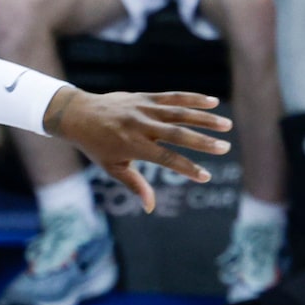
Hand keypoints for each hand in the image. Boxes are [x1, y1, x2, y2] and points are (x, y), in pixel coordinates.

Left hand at [41, 88, 228, 210]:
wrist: (78, 114)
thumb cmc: (96, 146)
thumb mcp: (112, 168)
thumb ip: (135, 185)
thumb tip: (150, 208)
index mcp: (133, 146)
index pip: (166, 159)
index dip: (186, 168)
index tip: (205, 176)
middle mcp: (141, 126)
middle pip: (178, 134)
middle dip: (203, 142)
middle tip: (225, 148)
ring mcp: (144, 109)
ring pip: (179, 112)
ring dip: (205, 118)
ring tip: (226, 124)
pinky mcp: (145, 97)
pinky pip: (172, 97)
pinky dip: (192, 98)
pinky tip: (212, 101)